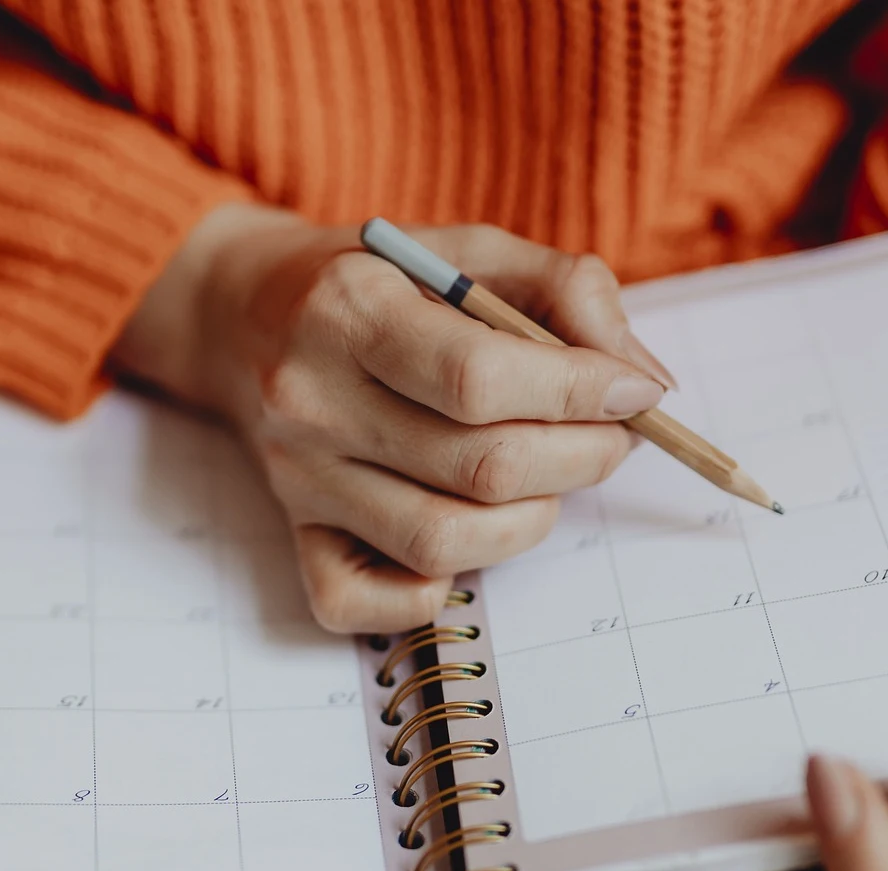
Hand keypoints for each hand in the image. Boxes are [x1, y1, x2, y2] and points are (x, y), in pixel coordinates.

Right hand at [114, 204, 671, 632]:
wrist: (243, 313)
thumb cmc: (377, 282)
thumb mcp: (469, 250)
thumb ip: (566, 291)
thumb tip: (644, 383)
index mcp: (349, 308)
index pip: (480, 378)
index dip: (581, 393)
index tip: (637, 392)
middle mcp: (312, 398)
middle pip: (479, 468)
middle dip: (581, 458)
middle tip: (610, 437)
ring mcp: (298, 476)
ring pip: (442, 542)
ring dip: (529, 521)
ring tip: (547, 478)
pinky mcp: (293, 532)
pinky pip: (359, 603)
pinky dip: (427, 594)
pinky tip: (462, 537)